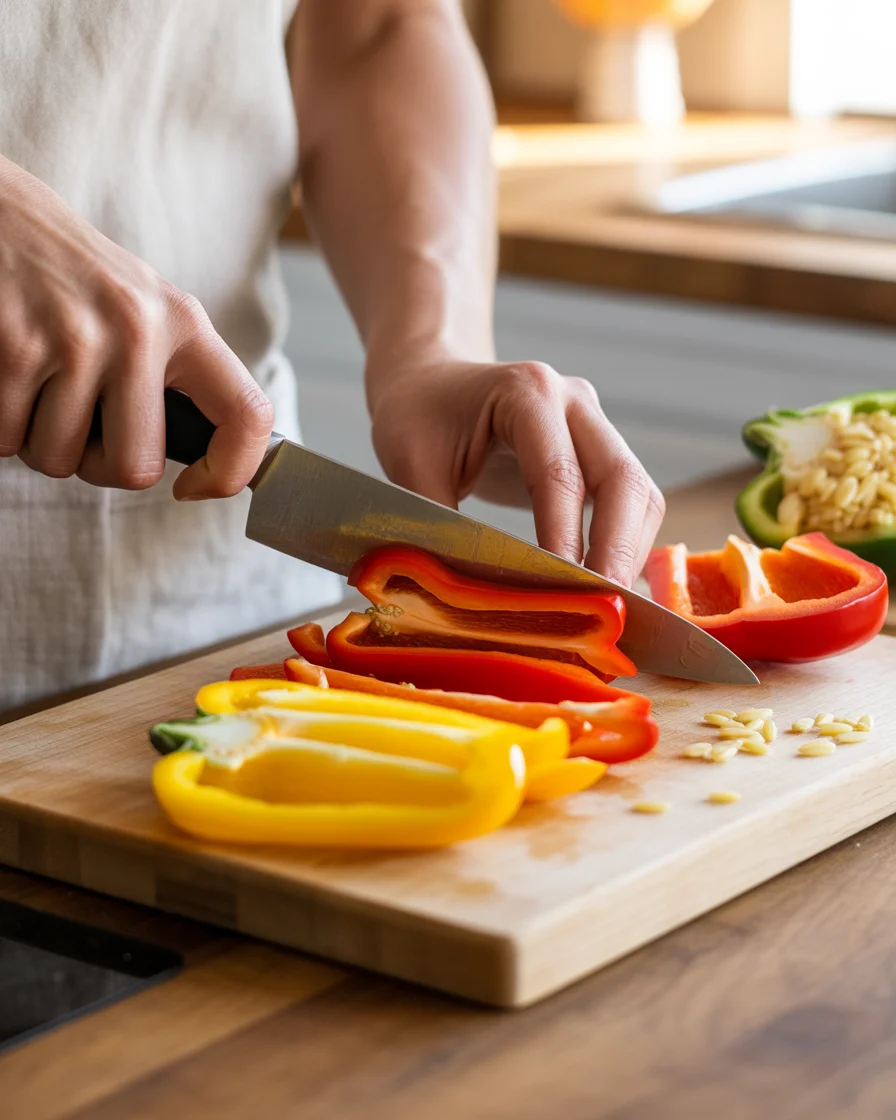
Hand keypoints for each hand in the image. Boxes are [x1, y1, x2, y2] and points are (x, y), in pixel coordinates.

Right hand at [0, 156, 272, 498]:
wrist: (1, 215)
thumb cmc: (79, 280)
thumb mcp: (148, 310)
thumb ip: (177, 377)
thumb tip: (207, 463)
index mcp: (185, 325)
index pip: (247, 414)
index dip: (231, 470)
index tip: (195, 485)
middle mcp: (138, 330)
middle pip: (134, 467)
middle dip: (99, 465)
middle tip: (82, 427)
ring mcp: (74, 339)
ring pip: (59, 460)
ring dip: (40, 442)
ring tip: (40, 389)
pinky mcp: (13, 347)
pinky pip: (7, 439)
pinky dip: (2, 427)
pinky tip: (10, 380)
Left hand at [369, 357, 664, 585]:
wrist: (431, 381)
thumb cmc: (418, 416)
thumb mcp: (410, 466)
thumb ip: (439, 524)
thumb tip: (466, 594)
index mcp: (527, 392)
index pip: (560, 473)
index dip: (565, 537)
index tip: (565, 592)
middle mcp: (574, 403)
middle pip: (623, 479)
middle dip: (618, 550)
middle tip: (604, 609)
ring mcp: (594, 426)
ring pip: (639, 494)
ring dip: (630, 552)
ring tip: (608, 606)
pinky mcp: (598, 455)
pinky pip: (630, 504)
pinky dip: (625, 547)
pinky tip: (605, 587)